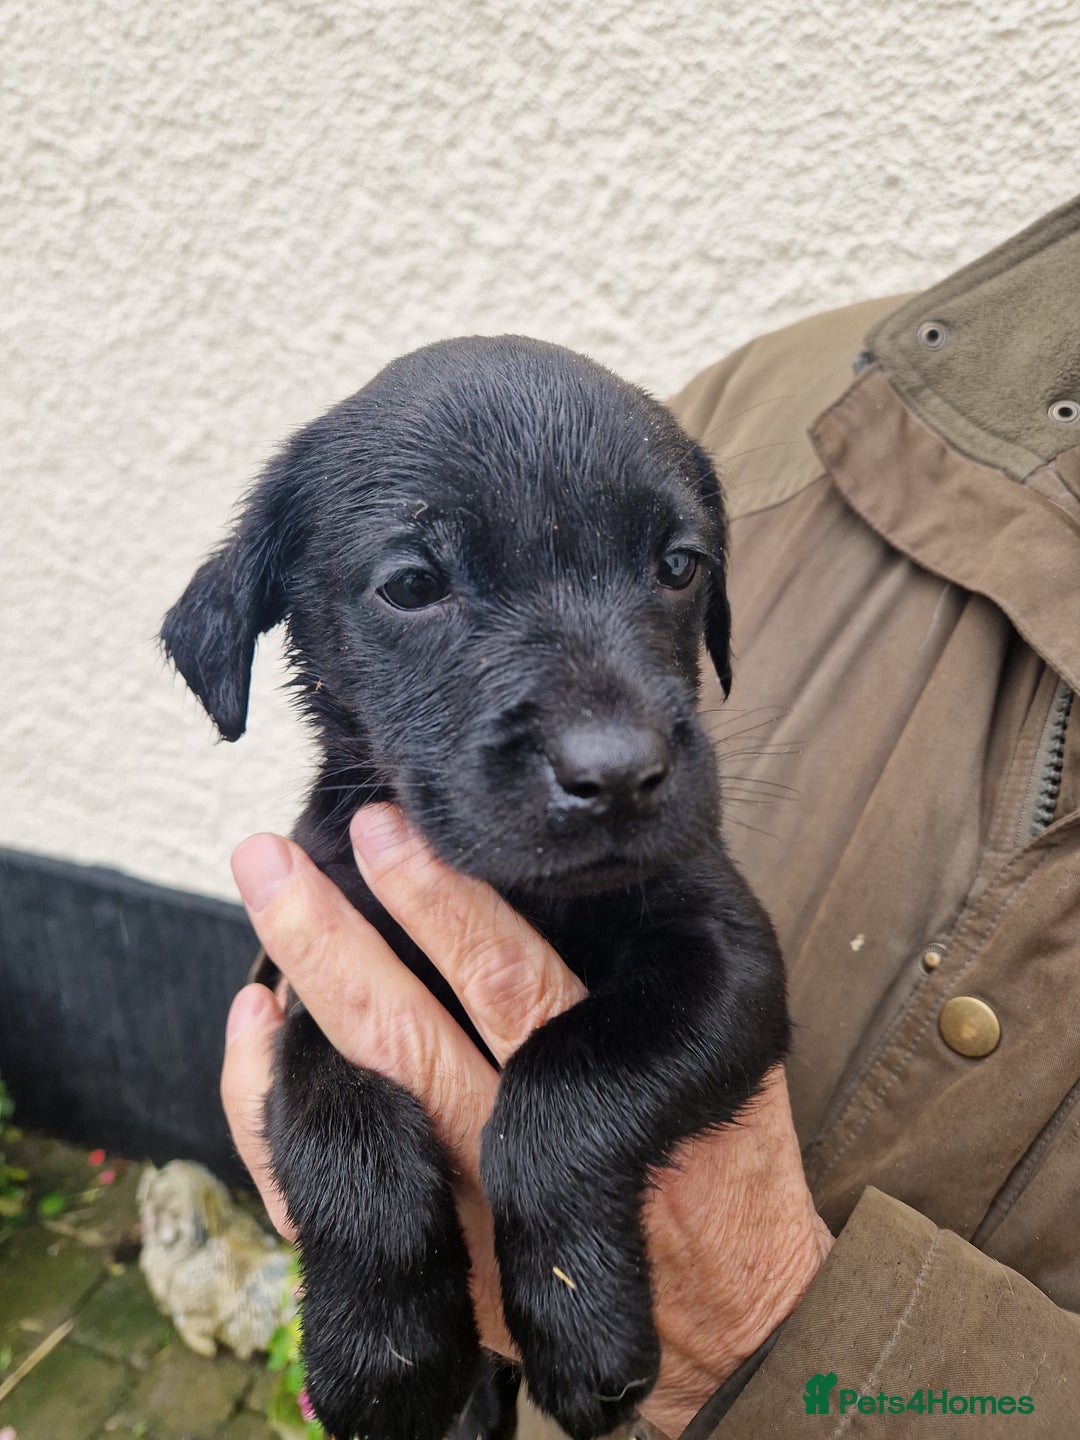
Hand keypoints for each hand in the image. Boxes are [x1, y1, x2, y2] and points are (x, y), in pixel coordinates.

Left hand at [222, 805, 832, 1435]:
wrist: (726, 1329)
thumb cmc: (728, 1173)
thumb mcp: (733, 1059)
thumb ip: (659, 979)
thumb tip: (597, 867)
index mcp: (595, 1099)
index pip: (505, 981)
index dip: (439, 901)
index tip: (386, 828)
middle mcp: (510, 1163)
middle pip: (402, 1038)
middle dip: (330, 940)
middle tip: (273, 857)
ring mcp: (455, 1222)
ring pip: (357, 1106)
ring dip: (296, 1002)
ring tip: (261, 911)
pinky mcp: (423, 1263)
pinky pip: (317, 1190)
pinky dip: (272, 1107)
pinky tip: (257, 1024)